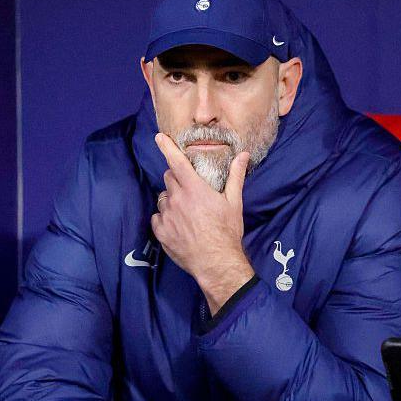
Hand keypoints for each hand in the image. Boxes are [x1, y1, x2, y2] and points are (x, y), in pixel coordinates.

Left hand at [151, 133, 254, 312]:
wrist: (216, 262)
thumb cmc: (227, 232)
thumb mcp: (234, 203)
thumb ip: (235, 176)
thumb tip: (243, 156)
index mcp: (194, 189)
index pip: (177, 162)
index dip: (167, 147)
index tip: (159, 137)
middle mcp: (177, 199)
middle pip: (169, 178)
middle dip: (177, 178)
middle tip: (190, 189)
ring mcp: (167, 216)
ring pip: (162, 198)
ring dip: (171, 199)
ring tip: (185, 211)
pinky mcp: (161, 232)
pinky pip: (158, 217)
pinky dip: (165, 218)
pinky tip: (178, 225)